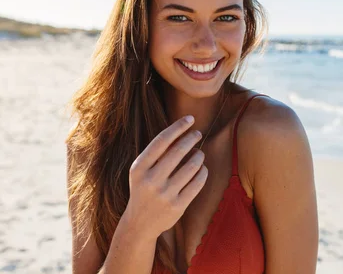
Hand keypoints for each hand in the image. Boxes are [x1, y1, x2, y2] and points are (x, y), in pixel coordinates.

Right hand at [123, 115, 207, 238]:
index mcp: (139, 168)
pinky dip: (203, 172)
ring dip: (199, 155)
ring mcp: (164, 194)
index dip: (177, 127)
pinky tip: (202, 168)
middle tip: (198, 134)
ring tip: (199, 153)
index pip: (161, 141)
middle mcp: (150, 181)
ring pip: (191, 166)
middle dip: (191, 138)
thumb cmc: (144, 188)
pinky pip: (197, 183)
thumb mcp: (141, 170)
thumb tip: (181, 129)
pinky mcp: (177, 206)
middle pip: (178, 151)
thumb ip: (156, 153)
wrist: (140, 223)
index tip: (190, 119)